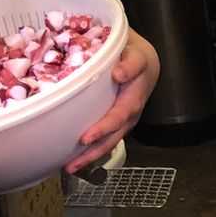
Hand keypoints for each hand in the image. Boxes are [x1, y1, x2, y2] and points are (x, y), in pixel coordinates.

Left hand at [67, 29, 159, 172]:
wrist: (145, 61)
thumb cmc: (133, 53)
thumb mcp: (134, 49)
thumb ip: (130, 60)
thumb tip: (118, 73)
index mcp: (136, 91)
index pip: (123, 112)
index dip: (106, 125)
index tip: (87, 136)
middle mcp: (132, 110)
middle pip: (116, 133)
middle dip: (96, 147)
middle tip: (75, 157)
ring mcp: (125, 119)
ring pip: (111, 141)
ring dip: (91, 156)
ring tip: (70, 167)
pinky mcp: (116, 123)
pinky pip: (105, 140)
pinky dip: (90, 152)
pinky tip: (72, 160)